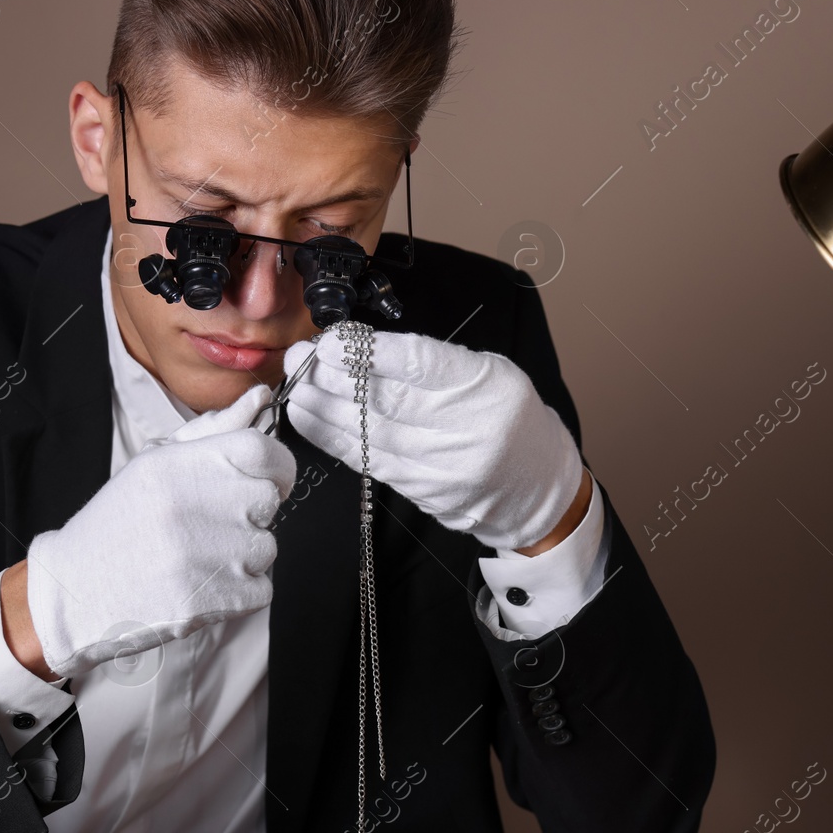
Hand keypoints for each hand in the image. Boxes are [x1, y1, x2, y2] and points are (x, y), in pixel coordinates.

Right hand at [23, 384, 295, 680]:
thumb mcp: (154, 466)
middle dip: (249, 514)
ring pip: (266, 547)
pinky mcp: (213, 601)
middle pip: (267, 501)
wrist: (76, 593)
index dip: (274, 468)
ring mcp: (205, 557)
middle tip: (210, 526)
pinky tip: (200, 585)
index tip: (266, 480)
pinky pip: (260, 589)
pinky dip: (239, 592)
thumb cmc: (117, 526)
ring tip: (197, 558)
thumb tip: (259, 399)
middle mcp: (193, 506)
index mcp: (176, 466)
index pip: (262, 451)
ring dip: (243, 556)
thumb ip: (212, 433)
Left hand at [282, 329, 584, 550]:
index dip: (367, 353)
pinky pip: (367, 461)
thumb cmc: (508, 418)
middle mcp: (463, 429)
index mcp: (483, 386)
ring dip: (324, 409)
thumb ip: (434, 361)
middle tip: (300, 357)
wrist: (536, 486)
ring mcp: (441, 466)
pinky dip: (332, 439)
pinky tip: (310, 419)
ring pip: (368, 434)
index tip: (331, 341)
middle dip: (334, 377)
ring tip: (296, 385)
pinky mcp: (421, 491)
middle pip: (385, 400)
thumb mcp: (488, 372)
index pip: (418, 364)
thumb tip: (364, 349)